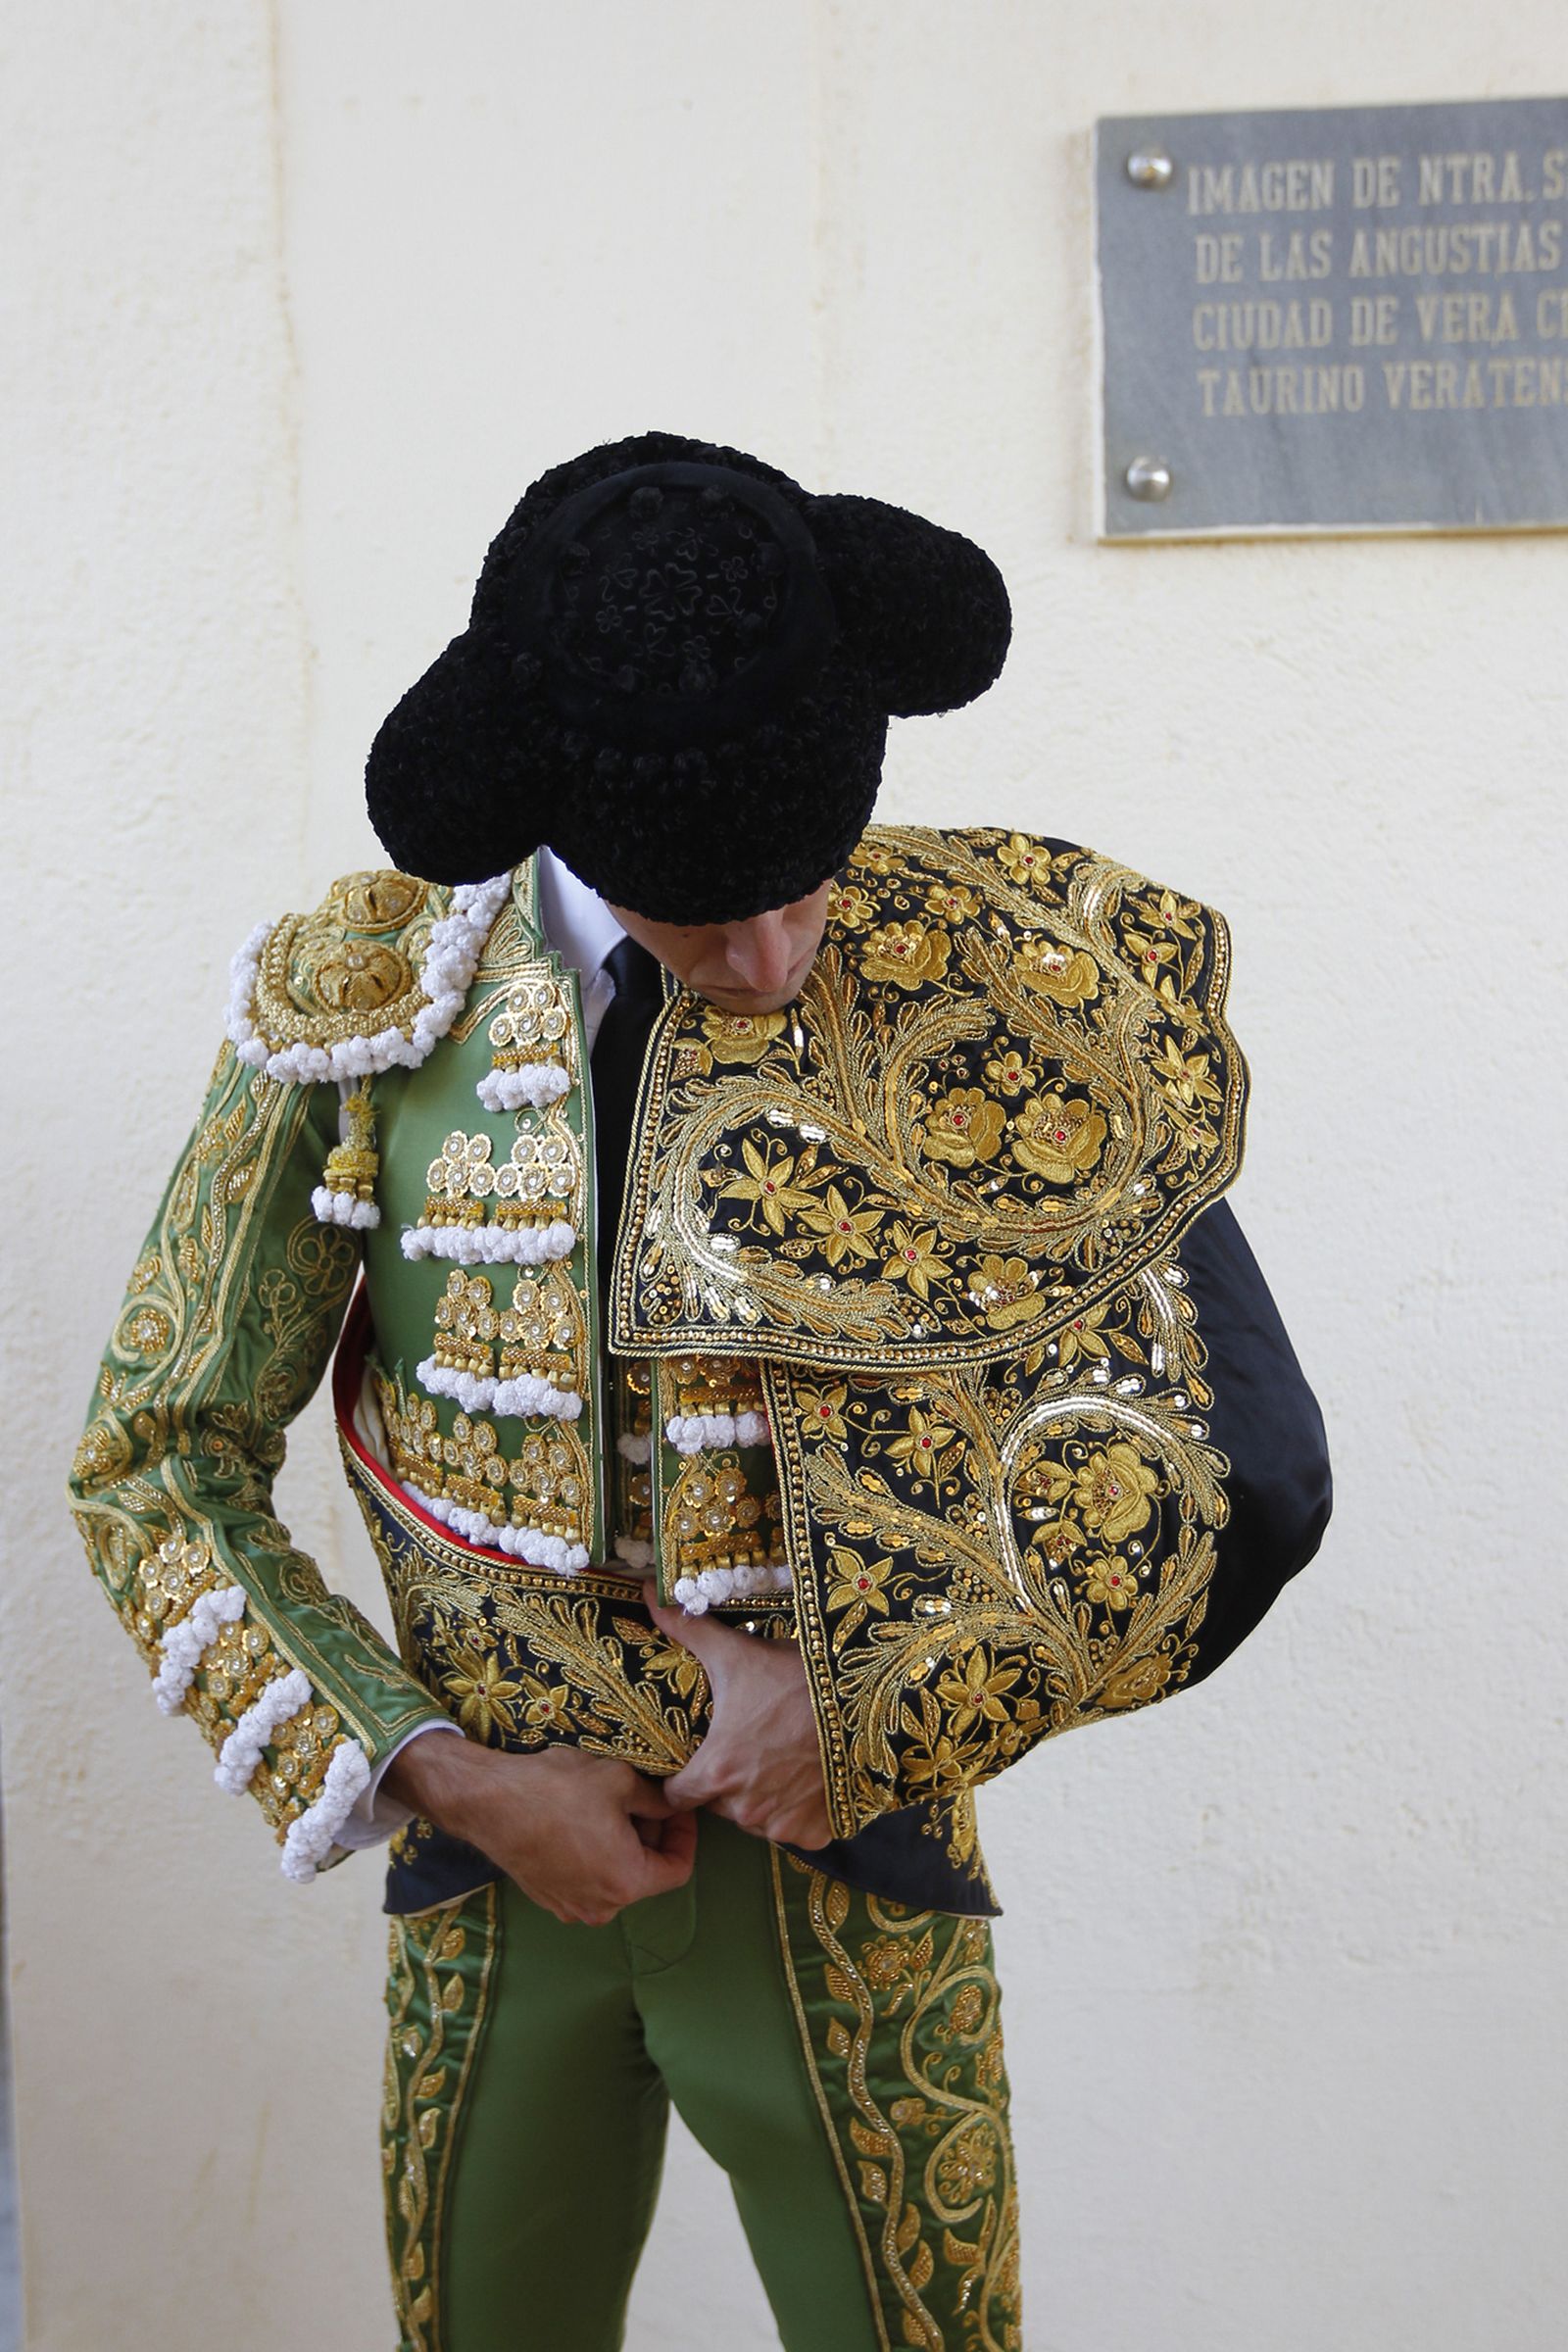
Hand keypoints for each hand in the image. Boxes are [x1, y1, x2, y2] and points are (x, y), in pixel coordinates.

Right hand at [383, 1735, 696, 1926]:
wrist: (489, 1801)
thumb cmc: (556, 1790)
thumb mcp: (621, 1781)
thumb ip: (658, 1799)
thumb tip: (674, 1804)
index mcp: (626, 1883)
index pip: (678, 1869)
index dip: (685, 1835)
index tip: (678, 1807)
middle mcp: (601, 1907)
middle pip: (646, 1874)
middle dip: (652, 1836)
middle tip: (646, 1798)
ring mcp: (571, 1907)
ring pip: (615, 1876)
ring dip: (623, 1845)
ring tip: (613, 1805)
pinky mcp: (548, 1898)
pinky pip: (587, 1879)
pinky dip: (596, 1855)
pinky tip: (583, 1820)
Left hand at [650, 1601, 833, 1848]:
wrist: (866, 1703)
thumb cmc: (794, 1681)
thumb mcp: (736, 1654)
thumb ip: (687, 1631)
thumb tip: (646, 1594)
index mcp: (715, 1774)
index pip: (677, 1796)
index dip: (683, 1777)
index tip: (695, 1758)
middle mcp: (744, 1810)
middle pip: (718, 1804)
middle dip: (726, 1781)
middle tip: (745, 1744)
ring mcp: (782, 1826)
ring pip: (755, 1817)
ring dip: (760, 1796)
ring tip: (778, 1756)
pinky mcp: (815, 1834)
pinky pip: (794, 1828)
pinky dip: (797, 1809)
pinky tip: (807, 1777)